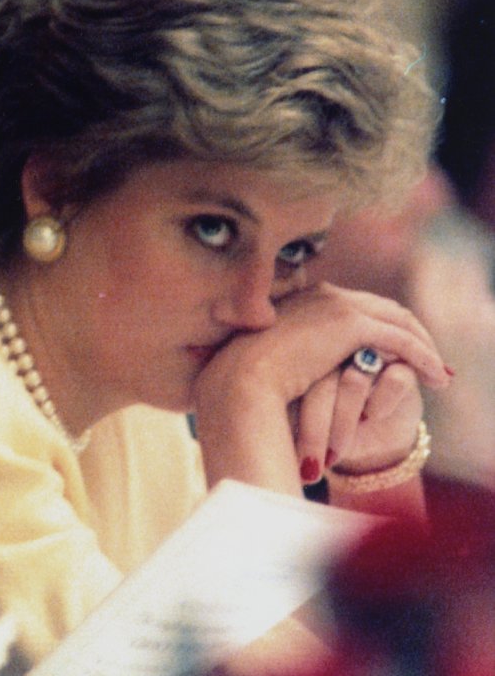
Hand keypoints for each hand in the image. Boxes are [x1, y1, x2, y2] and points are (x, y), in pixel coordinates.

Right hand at [192, 283, 449, 494]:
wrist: (239, 381)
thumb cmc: (244, 381)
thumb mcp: (270, 362)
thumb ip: (290, 356)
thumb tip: (292, 371)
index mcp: (304, 299)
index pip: (357, 306)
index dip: (382, 327)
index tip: (395, 351)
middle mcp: (324, 294)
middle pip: (384, 308)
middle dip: (411, 332)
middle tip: (430, 358)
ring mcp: (338, 305)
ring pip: (398, 321)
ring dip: (423, 345)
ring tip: (437, 371)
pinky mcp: (352, 325)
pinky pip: (400, 340)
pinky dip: (422, 356)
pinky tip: (434, 376)